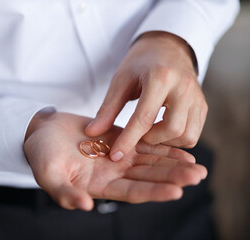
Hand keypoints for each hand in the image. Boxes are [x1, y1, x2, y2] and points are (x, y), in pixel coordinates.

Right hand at [24, 112, 206, 210]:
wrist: (42, 132)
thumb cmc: (41, 154)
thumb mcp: (48, 174)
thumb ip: (63, 192)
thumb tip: (84, 207)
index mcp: (99, 185)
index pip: (132, 192)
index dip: (154, 192)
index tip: (177, 191)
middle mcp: (113, 174)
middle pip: (148, 178)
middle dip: (173, 177)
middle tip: (198, 176)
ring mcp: (118, 156)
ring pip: (150, 162)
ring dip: (173, 163)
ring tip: (197, 165)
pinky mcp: (119, 139)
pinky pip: (144, 143)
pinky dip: (161, 147)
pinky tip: (180, 148)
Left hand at [85, 31, 207, 161]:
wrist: (166, 48)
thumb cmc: (140, 64)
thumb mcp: (120, 81)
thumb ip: (107, 109)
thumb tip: (91, 133)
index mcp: (161, 77)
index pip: (144, 118)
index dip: (128, 140)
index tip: (114, 156)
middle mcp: (184, 87)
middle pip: (171, 129)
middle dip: (149, 140)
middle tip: (135, 135)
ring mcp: (197, 97)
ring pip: (186, 136)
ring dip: (164, 141)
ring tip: (148, 132)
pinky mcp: (203, 106)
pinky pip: (193, 134)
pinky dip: (176, 139)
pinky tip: (160, 130)